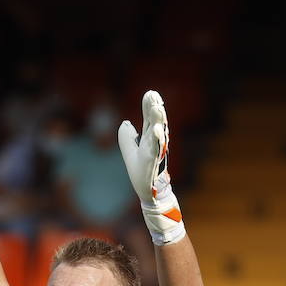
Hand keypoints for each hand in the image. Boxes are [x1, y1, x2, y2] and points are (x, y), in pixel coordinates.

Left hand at [118, 90, 184, 244]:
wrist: (148, 192)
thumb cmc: (142, 172)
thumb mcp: (130, 151)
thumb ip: (126, 136)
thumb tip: (126, 123)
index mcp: (149, 138)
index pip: (150, 118)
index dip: (150, 106)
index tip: (150, 93)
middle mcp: (155, 143)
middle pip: (156, 122)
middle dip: (155, 109)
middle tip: (154, 96)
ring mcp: (155, 152)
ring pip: (159, 133)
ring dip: (158, 120)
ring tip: (157, 108)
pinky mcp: (153, 163)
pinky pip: (156, 150)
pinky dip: (158, 140)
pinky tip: (158, 130)